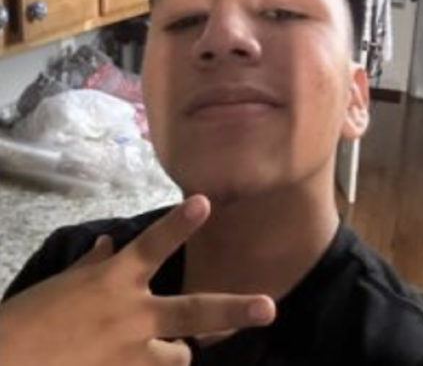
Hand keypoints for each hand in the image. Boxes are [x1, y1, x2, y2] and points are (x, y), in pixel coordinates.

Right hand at [0, 195, 275, 365]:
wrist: (5, 363)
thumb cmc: (26, 320)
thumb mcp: (61, 286)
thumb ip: (93, 265)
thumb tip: (108, 243)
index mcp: (114, 281)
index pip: (154, 245)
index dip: (180, 223)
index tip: (204, 202)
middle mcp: (132, 315)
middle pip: (194, 312)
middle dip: (234, 310)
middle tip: (267, 308)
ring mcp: (131, 354)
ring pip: (179, 357)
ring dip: (175, 354)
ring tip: (164, 352)